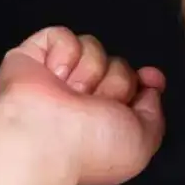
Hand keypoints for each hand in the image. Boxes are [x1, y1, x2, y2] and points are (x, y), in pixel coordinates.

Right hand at [0, 26, 167, 184]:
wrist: (46, 139)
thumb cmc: (89, 148)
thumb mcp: (143, 140)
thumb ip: (153, 113)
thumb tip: (151, 87)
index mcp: (103, 119)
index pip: (132, 84)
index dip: (144, 80)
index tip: (149, 79)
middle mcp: (81, 99)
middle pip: (117, 64)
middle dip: (115, 82)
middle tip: (95, 104)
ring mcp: (56, 79)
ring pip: (92, 47)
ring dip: (89, 70)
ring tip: (71, 94)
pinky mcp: (31, 59)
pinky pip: (61, 35)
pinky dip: (63, 52)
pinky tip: (55, 76)